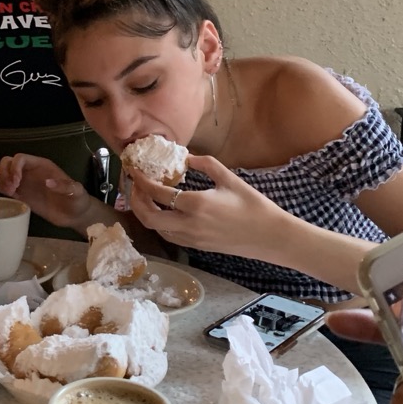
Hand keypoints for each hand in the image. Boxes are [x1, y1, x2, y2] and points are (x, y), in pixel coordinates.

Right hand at [0, 153, 89, 227]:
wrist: (75, 215)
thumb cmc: (77, 200)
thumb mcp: (76, 191)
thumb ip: (65, 186)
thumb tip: (48, 182)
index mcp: (42, 166)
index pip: (21, 158)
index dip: (15, 167)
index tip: (17, 182)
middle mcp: (31, 171)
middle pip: (9, 162)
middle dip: (5, 172)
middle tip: (11, 187)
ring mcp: (25, 183)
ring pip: (5, 173)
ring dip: (2, 180)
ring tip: (10, 192)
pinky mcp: (22, 195)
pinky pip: (6, 187)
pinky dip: (2, 188)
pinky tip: (8, 195)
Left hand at [127, 154, 282, 254]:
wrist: (269, 236)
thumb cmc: (252, 205)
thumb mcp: (229, 178)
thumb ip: (205, 164)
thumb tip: (185, 157)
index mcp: (196, 204)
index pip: (158, 193)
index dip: (141, 181)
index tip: (133, 170)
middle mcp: (189, 224)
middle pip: (149, 217)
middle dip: (136, 201)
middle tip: (134, 186)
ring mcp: (191, 239)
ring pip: (156, 229)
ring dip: (145, 213)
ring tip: (144, 197)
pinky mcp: (196, 246)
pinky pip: (169, 236)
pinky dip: (159, 223)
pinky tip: (162, 211)